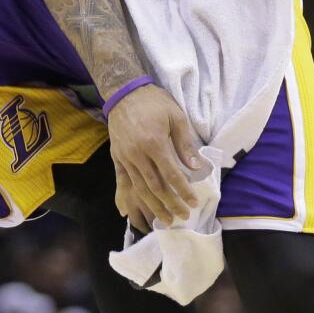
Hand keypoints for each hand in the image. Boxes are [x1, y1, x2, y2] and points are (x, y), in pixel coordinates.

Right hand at [106, 83, 200, 225]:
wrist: (124, 92)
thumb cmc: (154, 102)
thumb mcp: (176, 117)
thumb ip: (185, 144)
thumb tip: (196, 167)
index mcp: (154, 143)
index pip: (172, 175)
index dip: (183, 191)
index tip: (193, 203)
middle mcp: (137, 154)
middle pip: (156, 187)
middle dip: (170, 204)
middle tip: (182, 217)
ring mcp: (125, 157)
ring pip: (140, 188)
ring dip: (153, 206)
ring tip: (165, 219)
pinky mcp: (117, 157)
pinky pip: (124, 181)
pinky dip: (131, 196)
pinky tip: (134, 210)